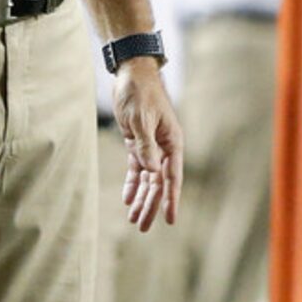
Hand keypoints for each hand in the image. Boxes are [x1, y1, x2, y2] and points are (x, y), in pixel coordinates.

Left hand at [112, 61, 183, 231]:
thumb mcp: (140, 119)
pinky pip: (137, 168)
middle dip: (151, 205)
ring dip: (141, 198)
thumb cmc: (139, 93)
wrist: (131, 74)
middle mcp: (164, 147)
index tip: (170, 219)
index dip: (170, 199)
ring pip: (148, 179)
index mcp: (172, 142)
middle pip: (159, 183)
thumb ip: (145, 146)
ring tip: (134, 219)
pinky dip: (133, 183)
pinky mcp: (137, 143)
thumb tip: (152, 172)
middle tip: (142, 227)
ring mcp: (151, 146)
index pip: (172, 177)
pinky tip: (129, 199)